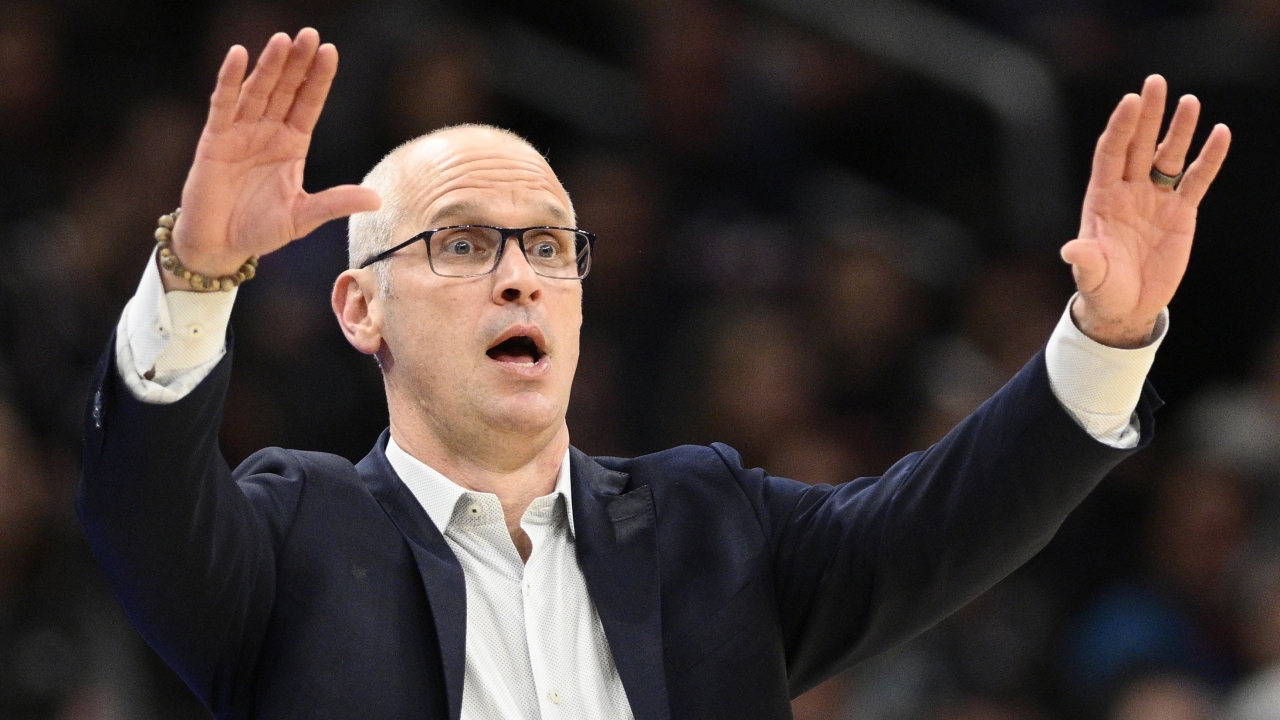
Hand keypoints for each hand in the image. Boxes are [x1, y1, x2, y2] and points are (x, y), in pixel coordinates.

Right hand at [165, 29, 380, 288]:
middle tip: (309, 34)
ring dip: (269, 65)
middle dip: (297, 62)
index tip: (331, 51)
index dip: (318, 78)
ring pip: (257, 91)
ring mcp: (240, 132)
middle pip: (285, 89)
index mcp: (292, 145)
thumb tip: (377, 200)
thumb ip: (336, 203)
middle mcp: (268, 132)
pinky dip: (229, 80)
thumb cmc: (261, 230)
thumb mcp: (304, 216)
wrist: (220, 245)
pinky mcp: (214, 140)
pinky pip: (223, 104)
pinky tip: (239, 56)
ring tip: (282, 40)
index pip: (308, 103)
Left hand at [1061, 74, 1230, 347]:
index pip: (1110, 154)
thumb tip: (1070, 250)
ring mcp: (1155, 199)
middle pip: (1138, 145)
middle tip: (1155, 82)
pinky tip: (1220, 133)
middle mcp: (1128, 192)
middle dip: (1147, 115)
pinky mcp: (1180, 213)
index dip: (1120, 128)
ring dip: (1179, 130)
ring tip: (1189, 101)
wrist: (1127, 306)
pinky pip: (1197, 180)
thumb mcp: (1091, 276)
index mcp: (1102, 199)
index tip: (1130, 102)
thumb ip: (1085, 260)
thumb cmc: (1103, 288)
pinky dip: (1209, 159)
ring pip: (1168, 156)